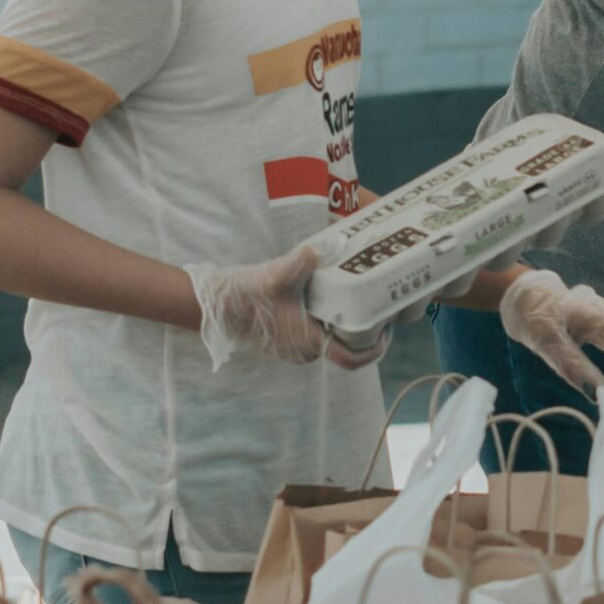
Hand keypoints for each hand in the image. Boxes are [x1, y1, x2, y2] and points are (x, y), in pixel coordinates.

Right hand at [184, 245, 383, 371]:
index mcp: (309, 342)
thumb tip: (329, 244)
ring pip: (331, 341)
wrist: (216, 306)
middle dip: (365, 329)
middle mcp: (306, 352)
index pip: (353, 358)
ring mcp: (296, 349)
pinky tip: (333, 300)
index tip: (387, 329)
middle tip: (378, 305)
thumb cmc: (246, 295)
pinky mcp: (288, 342)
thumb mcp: (277, 274)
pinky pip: (317, 337)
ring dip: (346, 325)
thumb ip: (304, 260)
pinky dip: (329, 323)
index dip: (375, 348)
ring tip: (359, 299)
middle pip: (347, 348)